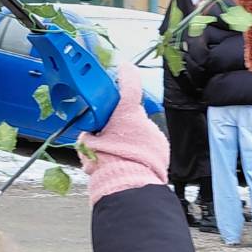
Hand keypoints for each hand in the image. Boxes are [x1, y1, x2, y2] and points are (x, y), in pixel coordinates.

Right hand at [77, 63, 168, 202]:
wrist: (127, 185)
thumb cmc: (107, 164)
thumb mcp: (89, 145)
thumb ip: (90, 133)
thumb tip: (89, 134)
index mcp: (124, 112)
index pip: (128, 84)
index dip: (126, 73)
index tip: (125, 66)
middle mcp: (142, 119)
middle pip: (131, 115)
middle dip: (122, 124)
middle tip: (111, 137)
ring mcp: (154, 132)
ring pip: (141, 132)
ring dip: (132, 139)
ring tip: (121, 155)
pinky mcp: (162, 147)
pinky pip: (150, 144)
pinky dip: (142, 150)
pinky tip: (132, 161)